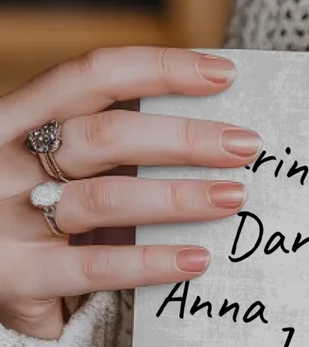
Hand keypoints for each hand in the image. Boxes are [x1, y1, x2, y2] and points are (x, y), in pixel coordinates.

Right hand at [0, 47, 257, 339]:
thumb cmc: (36, 213)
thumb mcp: (59, 164)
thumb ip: (112, 144)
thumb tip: (215, 127)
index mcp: (15, 118)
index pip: (91, 76)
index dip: (159, 69)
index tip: (222, 73)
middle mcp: (3, 161)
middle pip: (104, 136)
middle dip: (184, 138)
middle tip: (246, 146)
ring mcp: (5, 220)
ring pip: (105, 199)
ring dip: (179, 197)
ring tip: (234, 197)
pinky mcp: (16, 278)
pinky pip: (96, 266)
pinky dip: (152, 261)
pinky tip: (197, 259)